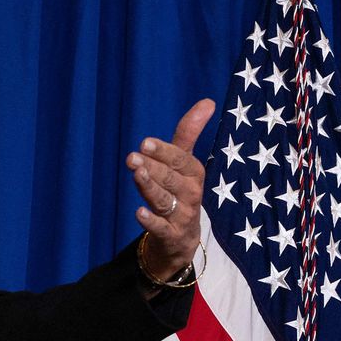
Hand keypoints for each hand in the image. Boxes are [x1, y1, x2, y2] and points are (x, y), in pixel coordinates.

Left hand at [128, 98, 215, 277]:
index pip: (179, 159)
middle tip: (132, 158)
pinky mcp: (172, 236)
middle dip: (153, 168)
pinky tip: (138, 212)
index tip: (145, 142)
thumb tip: (208, 101)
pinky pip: (162, 228)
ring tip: (136, 175)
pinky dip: (151, 221)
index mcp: (193, 173)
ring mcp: (182, 216)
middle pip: (170, 178)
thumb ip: (189, 133)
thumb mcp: (183, 164)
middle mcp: (190, 193)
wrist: (181, 239)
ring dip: (150, 188)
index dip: (163, 151)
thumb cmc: (180, 192)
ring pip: (165, 200)